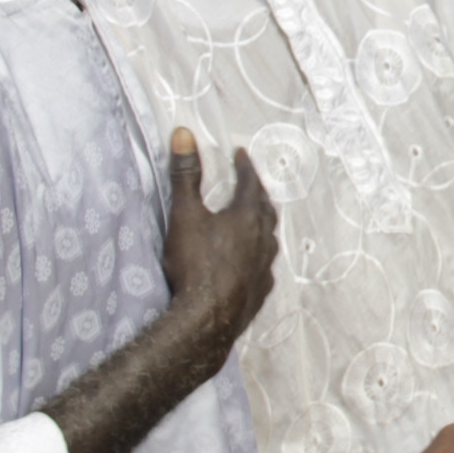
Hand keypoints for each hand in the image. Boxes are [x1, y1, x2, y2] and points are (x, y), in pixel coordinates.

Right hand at [161, 127, 279, 346]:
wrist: (207, 319)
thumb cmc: (196, 264)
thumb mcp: (186, 215)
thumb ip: (185, 175)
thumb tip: (184, 134)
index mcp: (247, 217)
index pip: (250, 182)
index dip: (244, 166)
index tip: (240, 153)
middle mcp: (263, 239)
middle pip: (266, 209)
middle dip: (258, 193)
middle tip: (251, 184)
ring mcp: (265, 267)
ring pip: (269, 238)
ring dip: (262, 224)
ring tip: (255, 219)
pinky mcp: (262, 291)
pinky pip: (265, 266)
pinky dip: (259, 255)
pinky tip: (253, 261)